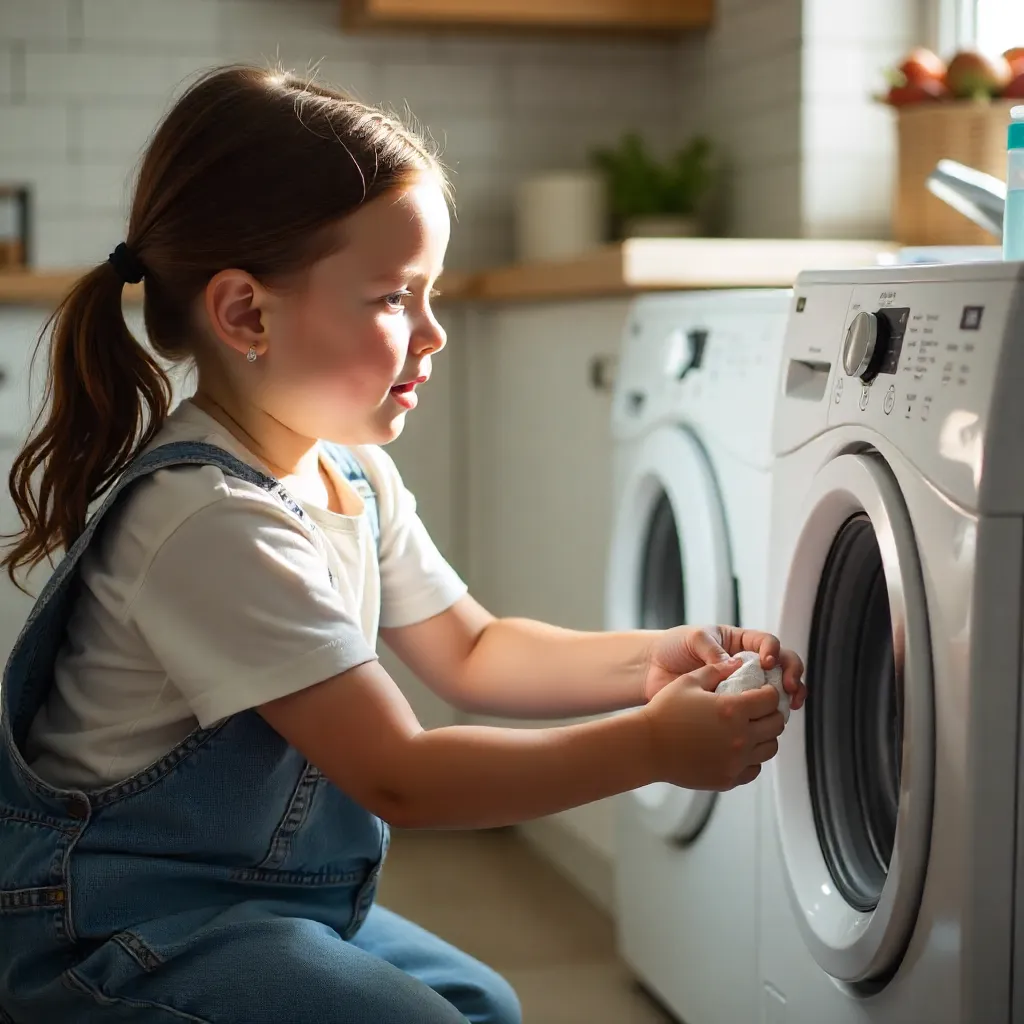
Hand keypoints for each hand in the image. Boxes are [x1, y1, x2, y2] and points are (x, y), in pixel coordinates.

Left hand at [643, 625, 805, 710]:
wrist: (652, 670)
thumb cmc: (673, 646)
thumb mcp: (693, 639)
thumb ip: (713, 649)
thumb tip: (732, 665)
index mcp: (740, 643)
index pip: (769, 644)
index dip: (775, 652)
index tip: (768, 663)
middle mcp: (747, 666)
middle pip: (783, 668)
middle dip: (792, 677)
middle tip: (790, 689)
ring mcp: (743, 688)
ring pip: (775, 694)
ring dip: (786, 701)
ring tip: (787, 709)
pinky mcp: (735, 709)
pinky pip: (756, 715)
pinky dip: (765, 720)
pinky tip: (766, 726)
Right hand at [643, 662, 785, 789]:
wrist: (646, 747)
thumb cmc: (665, 711)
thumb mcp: (689, 681)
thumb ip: (717, 670)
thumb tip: (738, 663)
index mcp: (733, 709)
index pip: (771, 699)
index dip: (768, 692)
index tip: (760, 692)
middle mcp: (740, 737)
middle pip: (777, 724)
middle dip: (771, 713)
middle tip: (758, 710)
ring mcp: (736, 761)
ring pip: (770, 748)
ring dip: (765, 736)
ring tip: (750, 729)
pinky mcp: (729, 778)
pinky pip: (755, 768)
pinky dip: (752, 758)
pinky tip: (737, 748)